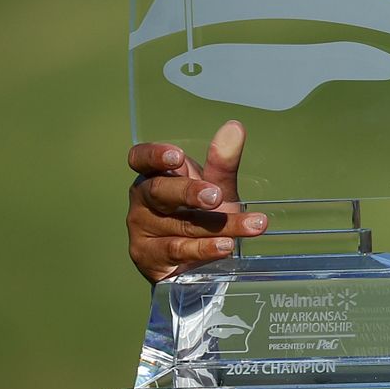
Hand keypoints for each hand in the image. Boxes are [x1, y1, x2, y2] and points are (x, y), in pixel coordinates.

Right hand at [125, 120, 270, 282]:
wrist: (194, 262)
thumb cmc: (202, 217)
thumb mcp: (217, 190)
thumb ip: (223, 163)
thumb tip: (235, 127)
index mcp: (155, 176)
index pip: (140, 159)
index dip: (154, 156)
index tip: (177, 157)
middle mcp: (143, 200)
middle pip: (158, 191)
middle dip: (188, 192)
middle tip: (215, 196)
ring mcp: (142, 229)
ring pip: (179, 225)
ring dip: (217, 226)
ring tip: (249, 226)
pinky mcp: (148, 256)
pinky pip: (176, 250)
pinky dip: (204, 248)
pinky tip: (227, 246)